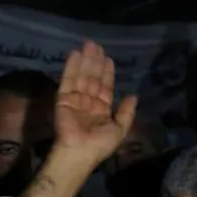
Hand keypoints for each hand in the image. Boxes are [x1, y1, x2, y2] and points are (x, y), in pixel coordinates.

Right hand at [51, 41, 137, 163]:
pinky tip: (75, 54)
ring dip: (85, 60)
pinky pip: (68, 80)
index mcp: (102, 109)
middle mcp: (89, 102)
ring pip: (82, 76)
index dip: (107, 73)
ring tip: (89, 45)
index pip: (105, 87)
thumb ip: (126, 113)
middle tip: (96, 45)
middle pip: (93, 78)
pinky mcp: (63, 98)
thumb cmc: (100, 144)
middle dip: (95, 62)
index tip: (108, 59)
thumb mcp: (119, 129)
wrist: (79, 152)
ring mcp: (75, 99)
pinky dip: (71, 67)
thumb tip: (133, 96)